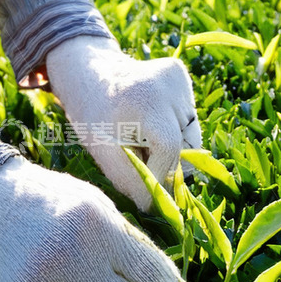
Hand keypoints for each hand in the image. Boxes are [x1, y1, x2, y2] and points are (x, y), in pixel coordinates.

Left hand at [46, 36, 200, 210]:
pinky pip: (188, 120)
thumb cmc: (92, 119)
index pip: (170, 148)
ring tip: (143, 139)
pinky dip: (175, 131)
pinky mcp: (181, 74)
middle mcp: (168, 81)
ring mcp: (178, 76)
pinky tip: (151, 123)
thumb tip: (158, 207)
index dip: (162, 174)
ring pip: (192, 135)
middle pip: (187, 145)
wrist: (88, 76)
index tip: (150, 191)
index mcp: (145, 97)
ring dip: (173, 149)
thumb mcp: (105, 153)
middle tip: (141, 161)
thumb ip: (133, 180)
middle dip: (168, 164)